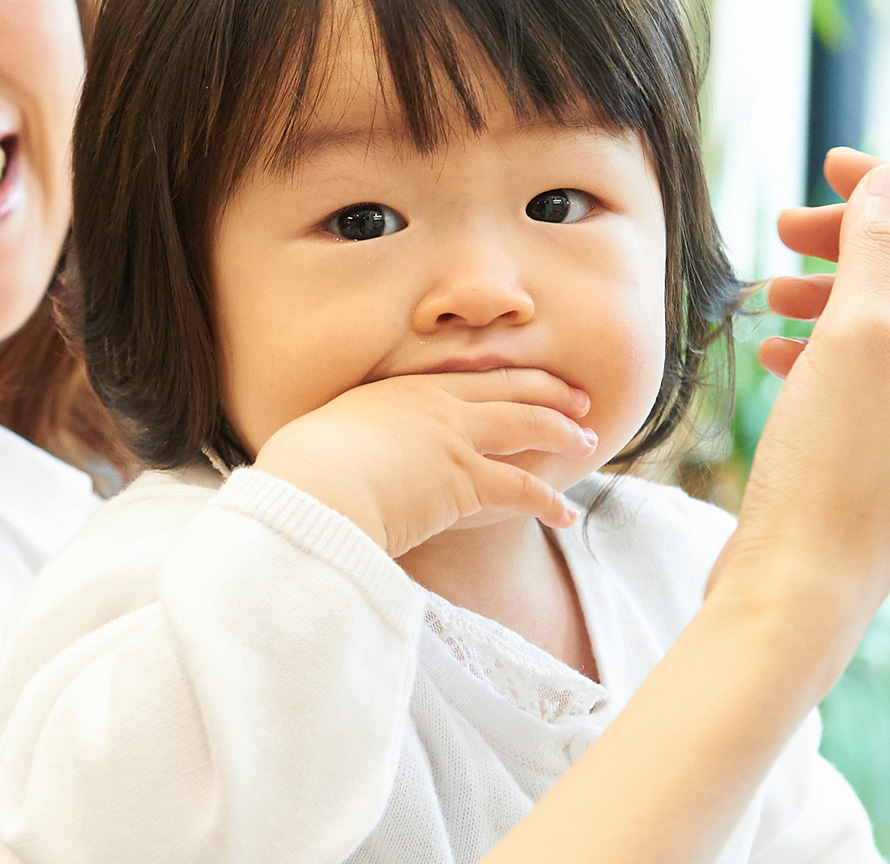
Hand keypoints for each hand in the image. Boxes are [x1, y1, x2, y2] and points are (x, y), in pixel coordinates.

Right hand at [248, 369, 598, 555]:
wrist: (315, 484)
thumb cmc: (303, 467)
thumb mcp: (321, 440)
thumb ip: (340, 445)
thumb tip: (323, 463)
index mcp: (400, 391)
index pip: (465, 378)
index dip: (501, 377)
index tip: (525, 379)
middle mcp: (435, 406)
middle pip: (507, 389)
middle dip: (548, 392)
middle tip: (578, 398)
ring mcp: (454, 438)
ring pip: (525, 426)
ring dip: (561, 432)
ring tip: (585, 441)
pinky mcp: (465, 479)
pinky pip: (521, 488)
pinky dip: (548, 500)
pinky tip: (566, 512)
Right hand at [728, 149, 889, 602]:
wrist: (794, 599)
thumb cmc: (829, 474)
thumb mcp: (853, 342)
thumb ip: (874, 253)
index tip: (831, 166)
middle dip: (858, 246)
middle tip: (785, 227)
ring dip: (833, 298)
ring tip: (770, 291)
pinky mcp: (886, 474)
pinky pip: (867, 388)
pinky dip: (823, 354)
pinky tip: (777, 356)